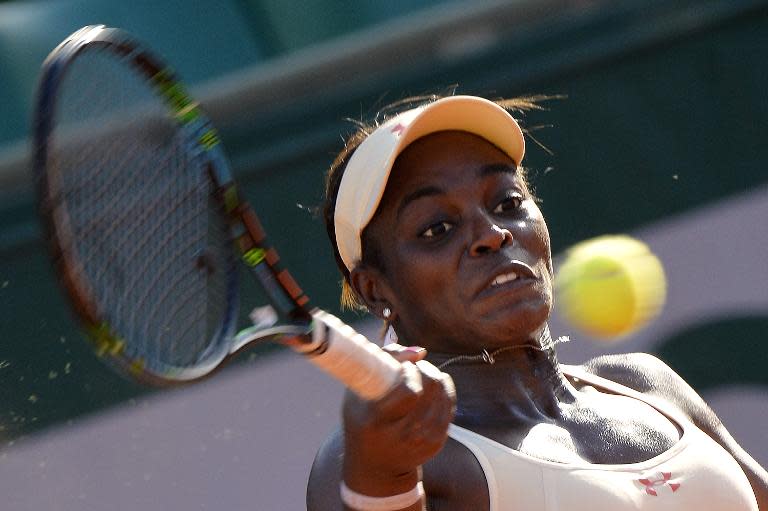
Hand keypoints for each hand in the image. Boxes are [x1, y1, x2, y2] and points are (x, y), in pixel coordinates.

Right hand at [341, 344, 455, 494]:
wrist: (375, 465)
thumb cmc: (362, 418)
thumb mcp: (358, 392)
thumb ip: (382, 362)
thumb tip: (420, 351)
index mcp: (376, 422)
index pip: (410, 391)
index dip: (410, 371)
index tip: (404, 366)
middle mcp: (402, 436)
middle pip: (430, 390)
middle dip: (425, 370)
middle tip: (414, 366)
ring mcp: (421, 442)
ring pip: (442, 395)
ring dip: (435, 377)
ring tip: (422, 375)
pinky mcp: (436, 444)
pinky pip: (449, 406)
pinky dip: (444, 391)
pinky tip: (432, 388)